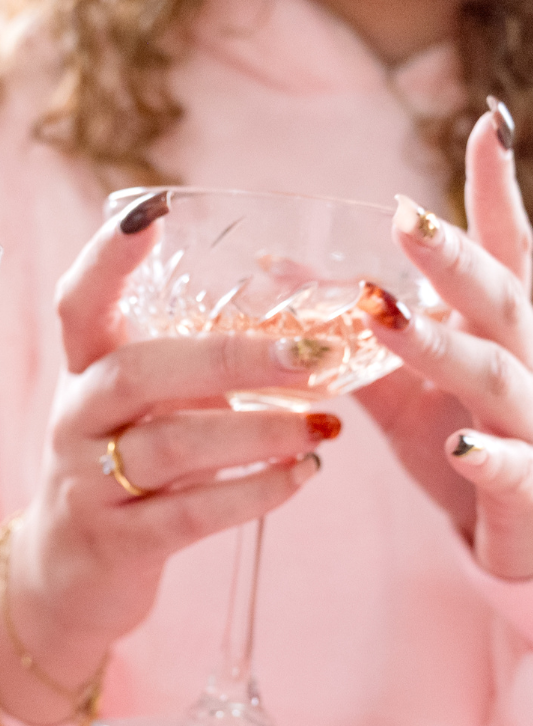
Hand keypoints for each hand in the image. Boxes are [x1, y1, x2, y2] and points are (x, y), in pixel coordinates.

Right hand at [0, 197, 335, 725]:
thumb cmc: (123, 470)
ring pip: (168, 447)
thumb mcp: (139, 411)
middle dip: (229, 358)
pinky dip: (252, 494)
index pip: (79, 304)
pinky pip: (188, 513)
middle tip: (312, 351)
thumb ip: (192, 372)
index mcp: (82, 374)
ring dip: (256, 433)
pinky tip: (302, 475)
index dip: (109, 258)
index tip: (155, 211)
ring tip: (322, 425)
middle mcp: (74, 420)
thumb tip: (304, 330)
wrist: (68, 572)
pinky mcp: (116, 542)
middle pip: (137, 372)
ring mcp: (87, 484)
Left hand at [356, 102, 532, 578]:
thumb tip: (284, 279)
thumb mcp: (410, 387)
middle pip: (498, 300)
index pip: (505, 255)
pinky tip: (462, 447)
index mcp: (502, 335)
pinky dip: (493, 458)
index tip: (488, 124)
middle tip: (404, 220)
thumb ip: (363, 336)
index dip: (496, 196)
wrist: (517, 533)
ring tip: (386, 316)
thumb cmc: (464, 448)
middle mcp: (527, 364)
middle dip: (452, 260)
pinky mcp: (531, 490)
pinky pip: (515, 470)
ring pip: (496, 375)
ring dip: (442, 346)